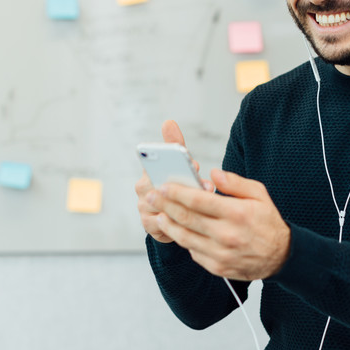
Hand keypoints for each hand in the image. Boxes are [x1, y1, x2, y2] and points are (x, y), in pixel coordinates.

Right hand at [135, 120, 212, 242]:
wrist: (169, 214)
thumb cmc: (174, 183)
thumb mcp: (175, 163)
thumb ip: (173, 144)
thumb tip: (169, 122)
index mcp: (147, 171)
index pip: (157, 164)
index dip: (177, 165)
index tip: (196, 165)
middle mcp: (142, 190)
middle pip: (162, 187)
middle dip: (186, 187)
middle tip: (207, 186)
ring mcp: (144, 209)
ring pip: (167, 207)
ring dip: (187, 205)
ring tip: (207, 204)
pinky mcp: (150, 226)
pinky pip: (167, 225)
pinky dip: (183, 222)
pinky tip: (198, 220)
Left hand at [152, 168, 290, 280]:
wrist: (281, 256)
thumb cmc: (267, 221)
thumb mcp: (259, 194)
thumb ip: (234, 182)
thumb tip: (212, 173)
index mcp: (237, 213)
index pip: (199, 200)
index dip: (177, 192)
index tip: (163, 185)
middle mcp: (227, 234)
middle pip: (187, 218)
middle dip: (165, 205)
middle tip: (151, 197)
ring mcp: (221, 253)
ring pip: (185, 237)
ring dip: (168, 224)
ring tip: (159, 214)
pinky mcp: (217, 267)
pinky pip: (193, 252)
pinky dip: (183, 240)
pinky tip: (177, 230)